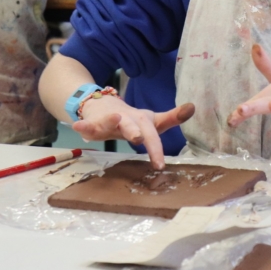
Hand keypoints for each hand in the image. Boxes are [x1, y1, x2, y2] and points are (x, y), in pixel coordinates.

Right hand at [73, 95, 193, 168]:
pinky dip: (83, 125)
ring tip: (114, 120)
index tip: (160, 165)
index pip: (152, 134)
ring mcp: (108, 119)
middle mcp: (126, 118)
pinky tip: (77, 127)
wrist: (102, 104)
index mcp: (141, 120)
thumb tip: (193, 107)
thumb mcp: (151, 120)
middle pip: (132, 125)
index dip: (156, 149)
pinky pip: (87, 124)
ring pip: (109, 121)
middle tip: (139, 139)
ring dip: (111, 121)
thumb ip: (171, 118)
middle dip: (135, 131)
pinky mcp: (92, 122)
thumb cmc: (131, 119)